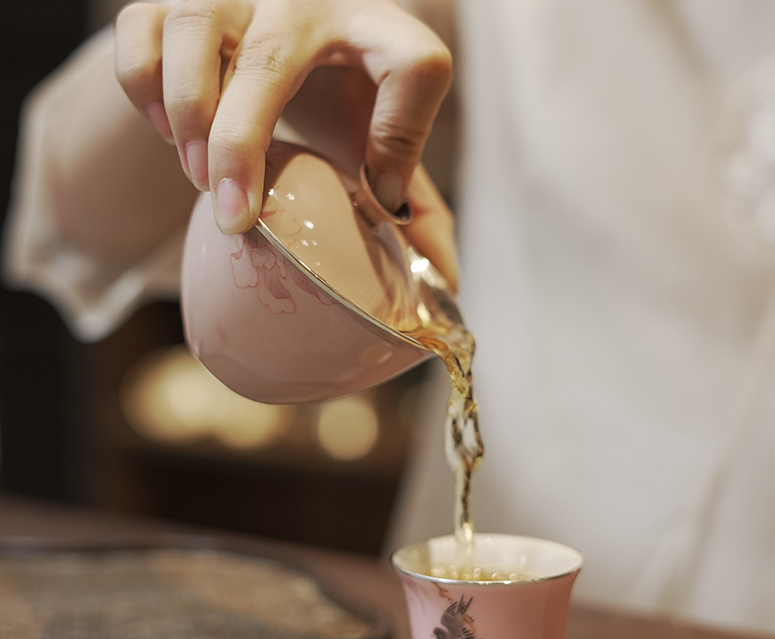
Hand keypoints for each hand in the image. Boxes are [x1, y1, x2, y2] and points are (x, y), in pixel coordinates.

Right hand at [115, 0, 454, 285]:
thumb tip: (444, 285)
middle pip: (271, 59)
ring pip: (196, 30)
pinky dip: (141, 85)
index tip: (379, 199)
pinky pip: (140, 28)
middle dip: (242, 147)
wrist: (271, 38)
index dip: (403, 134)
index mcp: (376, 33)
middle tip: (235, 216)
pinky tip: (167, 130)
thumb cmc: (336, 98)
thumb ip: (413, 205)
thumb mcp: (374, 143)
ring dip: (188, 115)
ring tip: (199, 176)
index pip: (416, 67)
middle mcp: (306, 0)